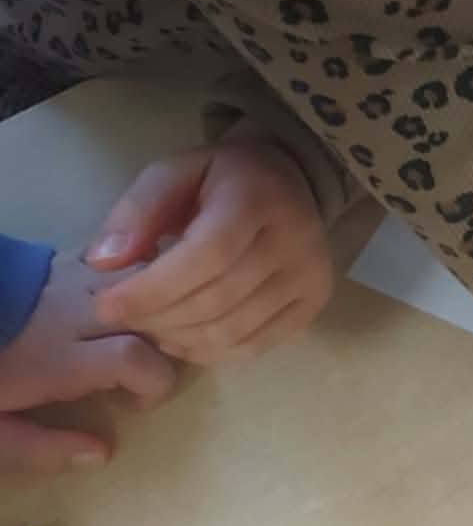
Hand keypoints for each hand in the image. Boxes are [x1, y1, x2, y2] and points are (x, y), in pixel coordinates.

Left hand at [0, 252, 176, 478]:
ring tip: (145, 331)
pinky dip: (138, 277)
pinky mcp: (70, 258)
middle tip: (148, 366)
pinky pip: (123, 260)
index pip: (135, 359)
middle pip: (154, 316)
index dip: (155, 383)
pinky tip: (130, 297)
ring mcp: (77, 280)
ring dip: (159, 306)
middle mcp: (80, 314)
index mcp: (60, 360)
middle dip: (168, 342)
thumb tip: (102, 454)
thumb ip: (41, 446)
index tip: (137, 404)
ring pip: (147, 283)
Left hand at [86, 137, 334, 365]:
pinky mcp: (315, 300)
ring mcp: (310, 274)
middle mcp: (296, 239)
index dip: (152, 289)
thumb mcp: (173, 174)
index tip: (106, 306)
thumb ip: (136, 212)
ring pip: (231, 330)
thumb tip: (103, 263)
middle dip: (157, 317)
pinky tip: (184, 336)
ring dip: (178, 338)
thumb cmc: (220, 180)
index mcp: (257, 199)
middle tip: (125, 316)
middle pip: (215, 301)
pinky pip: (253, 346)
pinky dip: (208, 352)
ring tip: (152, 324)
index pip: (206, 257)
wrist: (289, 179)